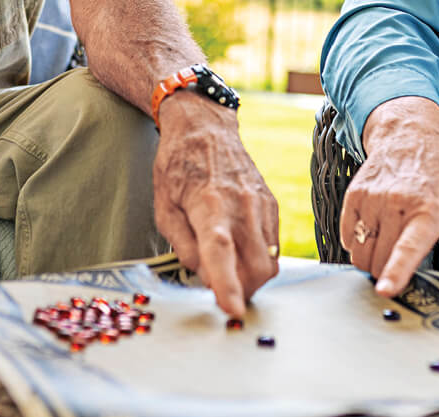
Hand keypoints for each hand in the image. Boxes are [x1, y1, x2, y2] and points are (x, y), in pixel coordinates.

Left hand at [152, 95, 279, 317]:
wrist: (206, 128)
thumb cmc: (178, 167)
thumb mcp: (164, 207)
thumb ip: (183, 245)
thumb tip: (203, 276)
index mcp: (209, 204)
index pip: (221, 251)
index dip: (227, 284)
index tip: (231, 310)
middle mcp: (242, 205)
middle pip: (256, 267)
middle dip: (240, 291)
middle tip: (219, 291)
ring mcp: (262, 205)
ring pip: (270, 262)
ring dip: (251, 279)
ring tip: (229, 271)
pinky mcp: (272, 205)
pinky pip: (274, 247)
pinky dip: (259, 260)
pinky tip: (240, 252)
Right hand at [344, 97, 438, 297]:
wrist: (409, 138)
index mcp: (428, 212)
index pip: (409, 248)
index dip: (397, 271)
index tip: (385, 291)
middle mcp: (398, 204)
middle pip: (380, 261)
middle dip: (386, 273)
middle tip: (400, 260)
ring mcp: (373, 198)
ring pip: (360, 253)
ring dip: (370, 260)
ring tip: (386, 244)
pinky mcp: (354, 195)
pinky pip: (347, 238)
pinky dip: (357, 244)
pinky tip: (373, 231)